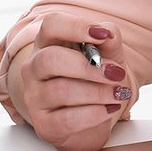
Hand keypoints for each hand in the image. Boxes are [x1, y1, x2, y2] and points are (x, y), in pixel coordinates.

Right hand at [6, 14, 131, 150]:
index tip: (102, 35)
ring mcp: (34, 97)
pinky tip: (107, 109)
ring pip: (61, 91)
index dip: (76, 27)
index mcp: (47, 44)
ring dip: (97, 92)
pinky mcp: (44, 124)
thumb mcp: (107, 56)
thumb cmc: (93, 81)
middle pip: (50, 59)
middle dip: (88, 68)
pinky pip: (67, 119)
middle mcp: (34, 68)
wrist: (89, 120)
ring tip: (118, 94)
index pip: (51, 25)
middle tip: (115, 74)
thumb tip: (108, 34)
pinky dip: (94, 114)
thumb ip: (109, 40)